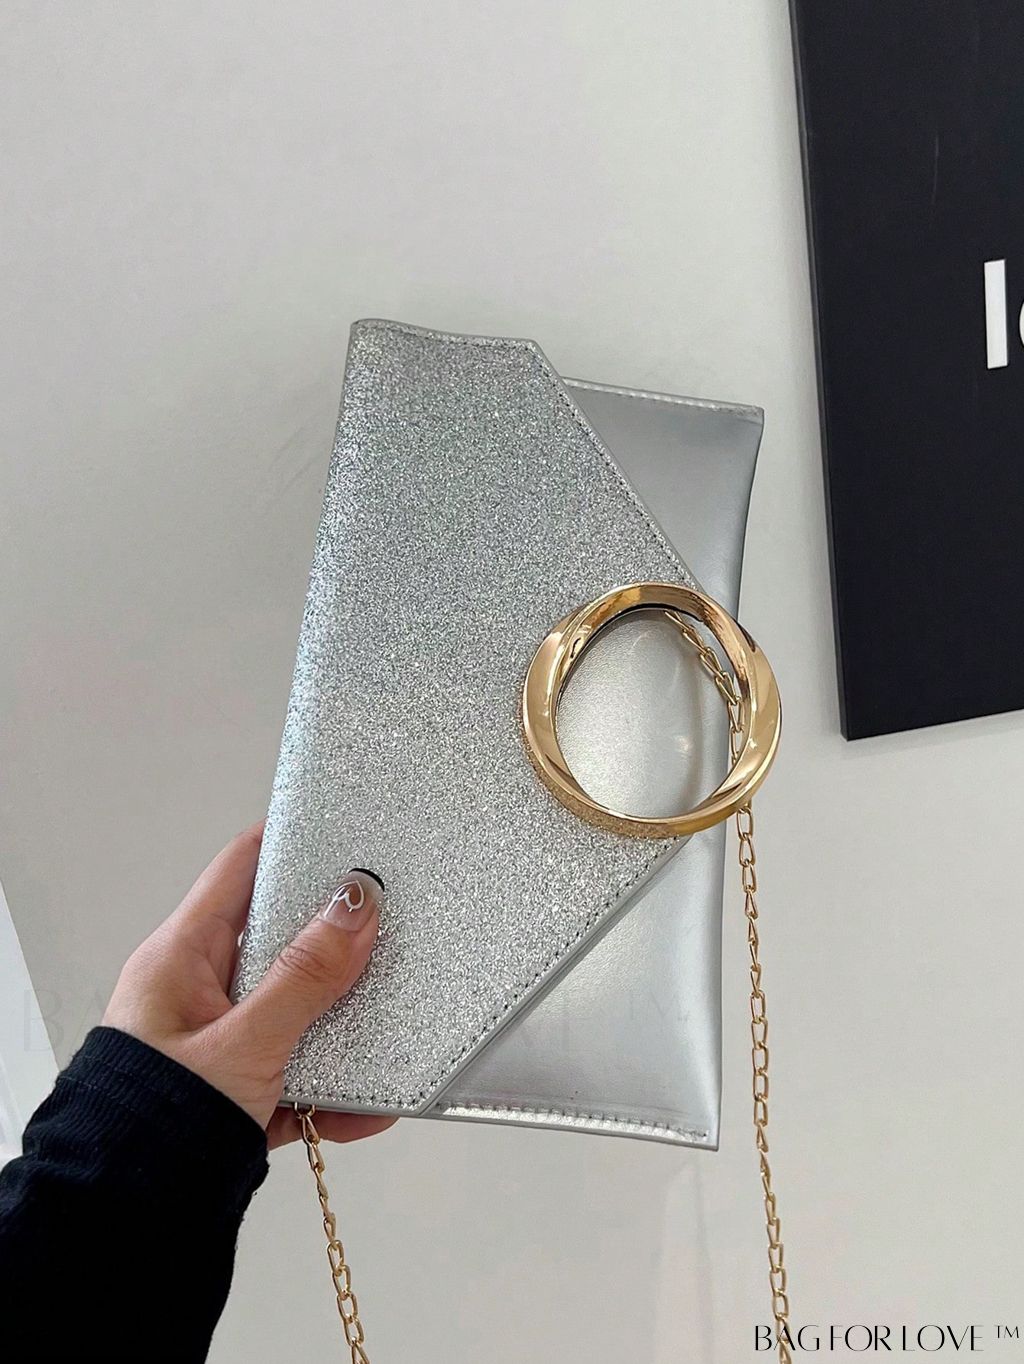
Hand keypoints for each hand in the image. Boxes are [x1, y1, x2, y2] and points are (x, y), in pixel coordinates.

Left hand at [103, 823, 393, 1149]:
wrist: (128, 1218)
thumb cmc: (155, 1123)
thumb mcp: (247, 1043)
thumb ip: (307, 976)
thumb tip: (353, 906)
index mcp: (181, 956)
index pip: (240, 870)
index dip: (290, 844)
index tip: (344, 833)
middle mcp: (198, 991)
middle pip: (280, 941)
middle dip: (334, 943)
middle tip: (385, 932)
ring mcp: (219, 1040)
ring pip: (295, 1009)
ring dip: (340, 1026)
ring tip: (383, 1028)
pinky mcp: (238, 1088)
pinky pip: (296, 1070)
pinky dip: (332, 1089)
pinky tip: (366, 1106)